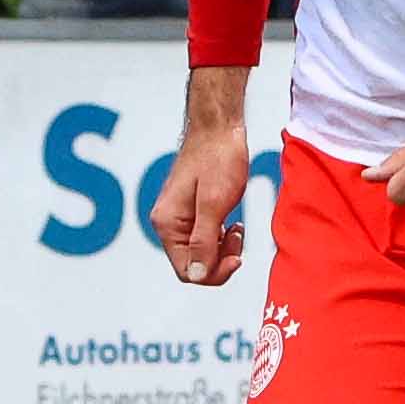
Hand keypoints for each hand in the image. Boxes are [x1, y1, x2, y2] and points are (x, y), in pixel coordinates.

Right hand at [154, 68, 254, 284]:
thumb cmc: (218, 160)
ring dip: (222, 249)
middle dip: (219, 259)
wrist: (220, 129)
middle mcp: (167, 224)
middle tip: (238, 235)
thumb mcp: (213, 204)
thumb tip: (196, 274)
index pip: (187, 271)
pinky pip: (204, 239)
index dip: (214, 272)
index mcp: (167, 224)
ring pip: (200, 253)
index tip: (237, 256)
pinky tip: (232, 222)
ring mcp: (178, 218)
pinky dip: (221, 238)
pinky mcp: (190, 211)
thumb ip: (203, 242)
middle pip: (193, 265)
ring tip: (237, 227)